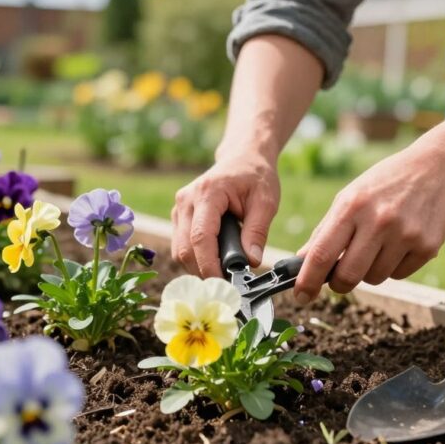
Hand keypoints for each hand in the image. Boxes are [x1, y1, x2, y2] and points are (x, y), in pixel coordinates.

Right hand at [172, 153, 280, 277]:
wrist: (242, 158)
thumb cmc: (256, 177)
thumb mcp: (266, 201)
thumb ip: (257, 231)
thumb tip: (251, 261)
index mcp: (208, 193)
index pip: (200, 236)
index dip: (209, 264)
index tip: (224, 284)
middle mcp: (186, 200)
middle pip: (185, 248)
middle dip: (203, 271)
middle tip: (229, 285)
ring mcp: (179, 208)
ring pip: (179, 251)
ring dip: (198, 267)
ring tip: (224, 274)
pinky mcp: (178, 216)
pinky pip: (181, 246)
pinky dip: (196, 259)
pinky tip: (215, 261)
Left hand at [294, 146, 444, 302]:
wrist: (437, 169)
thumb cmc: (385, 183)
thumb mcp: (350, 197)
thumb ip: (325, 230)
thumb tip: (302, 260)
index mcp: (352, 206)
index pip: (322, 253)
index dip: (308, 281)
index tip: (301, 297)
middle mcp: (378, 221)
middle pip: (348, 276)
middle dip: (339, 283)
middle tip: (339, 277)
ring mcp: (405, 235)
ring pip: (374, 279)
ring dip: (369, 272)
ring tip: (378, 245)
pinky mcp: (427, 247)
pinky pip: (399, 275)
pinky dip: (393, 267)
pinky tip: (399, 243)